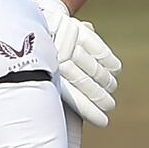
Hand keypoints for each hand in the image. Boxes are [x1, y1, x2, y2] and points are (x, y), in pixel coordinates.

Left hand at [36, 0, 120, 127]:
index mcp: (45, 74)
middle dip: (100, 97)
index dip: (89, 110)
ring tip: (112, 88)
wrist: (33, 25)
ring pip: (93, 66)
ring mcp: (67, 42)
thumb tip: (60, 121)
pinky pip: (97, 47)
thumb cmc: (36, 59)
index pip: (73, 97)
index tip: (103, 122)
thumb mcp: (39, 76)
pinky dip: (108, 59)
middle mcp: (55, 58)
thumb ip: (52, 91)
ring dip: (106, 80)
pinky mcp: (76, 28)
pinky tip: (115, 70)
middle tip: (110, 106)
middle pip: (84, 82)